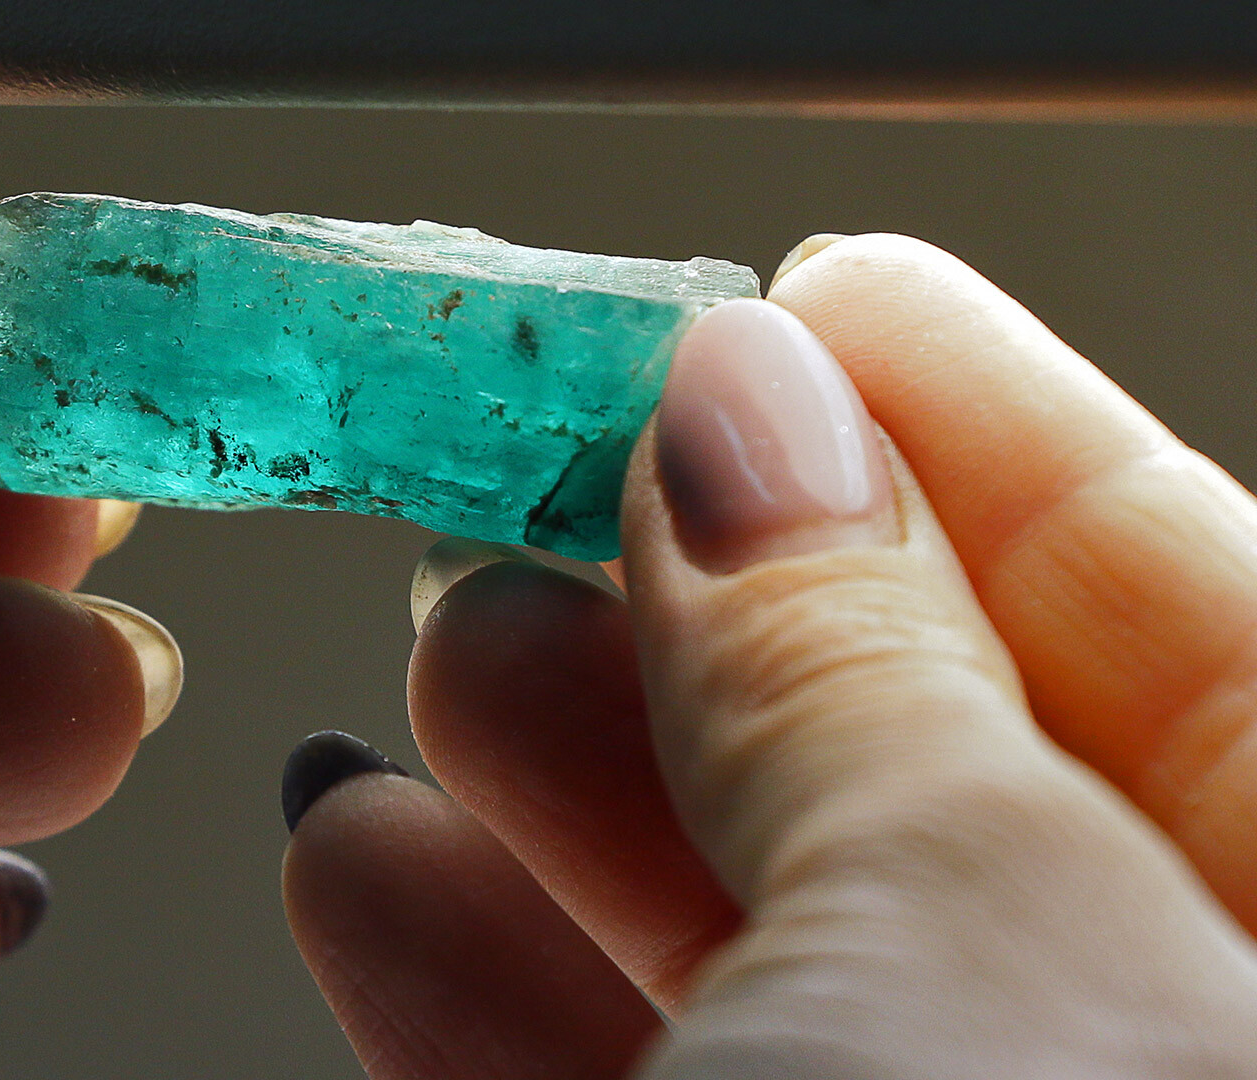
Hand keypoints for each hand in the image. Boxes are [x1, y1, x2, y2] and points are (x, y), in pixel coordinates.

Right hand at [282, 235, 1256, 1075]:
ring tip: (453, 657)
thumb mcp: (971, 947)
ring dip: (560, 783)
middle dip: (720, 603)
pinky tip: (373, 867)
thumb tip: (748, 421)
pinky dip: (482, 975)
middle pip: (944, 769)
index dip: (994, 440)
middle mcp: (1153, 1078)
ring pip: (762, 937)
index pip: (1207, 634)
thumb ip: (858, 673)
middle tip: (575, 472)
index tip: (813, 308)